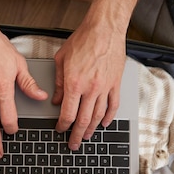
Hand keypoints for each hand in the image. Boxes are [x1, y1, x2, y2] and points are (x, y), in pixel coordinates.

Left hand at [53, 24, 125, 149]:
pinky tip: (103, 123)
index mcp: (74, 83)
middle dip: (76, 135)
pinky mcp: (116, 84)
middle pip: (83, 120)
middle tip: (73, 144)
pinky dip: (108, 117)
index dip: (63, 126)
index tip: (60, 130)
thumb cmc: (83, 39)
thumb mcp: (61, 59)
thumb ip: (58, 82)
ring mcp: (105, 88)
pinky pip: (113, 106)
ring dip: (91, 129)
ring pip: (98, 116)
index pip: (68, 113)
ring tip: (86, 136)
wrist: (105, 29)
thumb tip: (57, 99)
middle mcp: (90, 88)